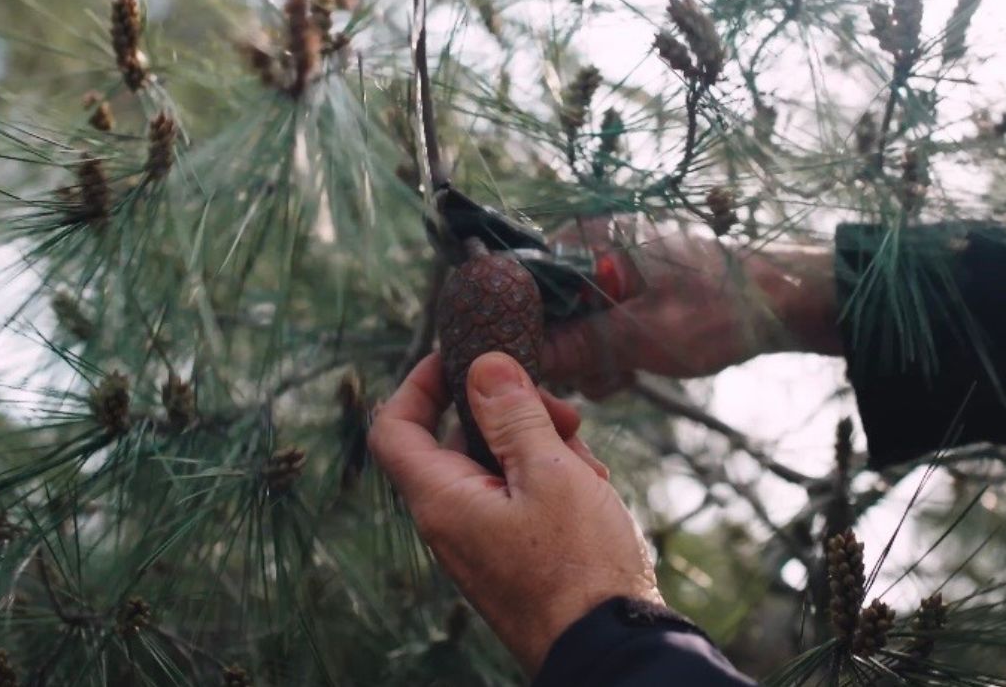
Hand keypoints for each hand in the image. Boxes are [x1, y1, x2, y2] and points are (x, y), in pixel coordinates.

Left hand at [369, 352, 661, 674]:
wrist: (610, 649)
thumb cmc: (579, 568)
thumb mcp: (551, 473)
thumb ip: (513, 414)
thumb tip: (482, 365)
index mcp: (442, 499)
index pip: (394, 428)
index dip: (418, 383)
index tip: (461, 355)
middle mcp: (452, 521)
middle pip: (459, 439)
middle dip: (511, 413)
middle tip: (564, 412)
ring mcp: (482, 540)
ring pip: (498, 465)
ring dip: (542, 446)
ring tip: (587, 460)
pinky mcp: (513, 554)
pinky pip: (518, 498)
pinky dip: (552, 480)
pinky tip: (593, 486)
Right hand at [542, 217, 841, 397]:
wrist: (781, 304)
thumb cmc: (720, 309)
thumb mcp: (644, 336)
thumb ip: (579, 346)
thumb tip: (523, 358)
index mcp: (588, 239)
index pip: (524, 284)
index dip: (528, 330)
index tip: (549, 366)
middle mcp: (589, 248)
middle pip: (543, 311)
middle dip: (568, 352)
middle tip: (606, 372)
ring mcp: (606, 272)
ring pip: (567, 327)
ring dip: (590, 360)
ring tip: (628, 372)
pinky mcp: (622, 293)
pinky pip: (593, 328)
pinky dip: (608, 354)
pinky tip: (634, 369)